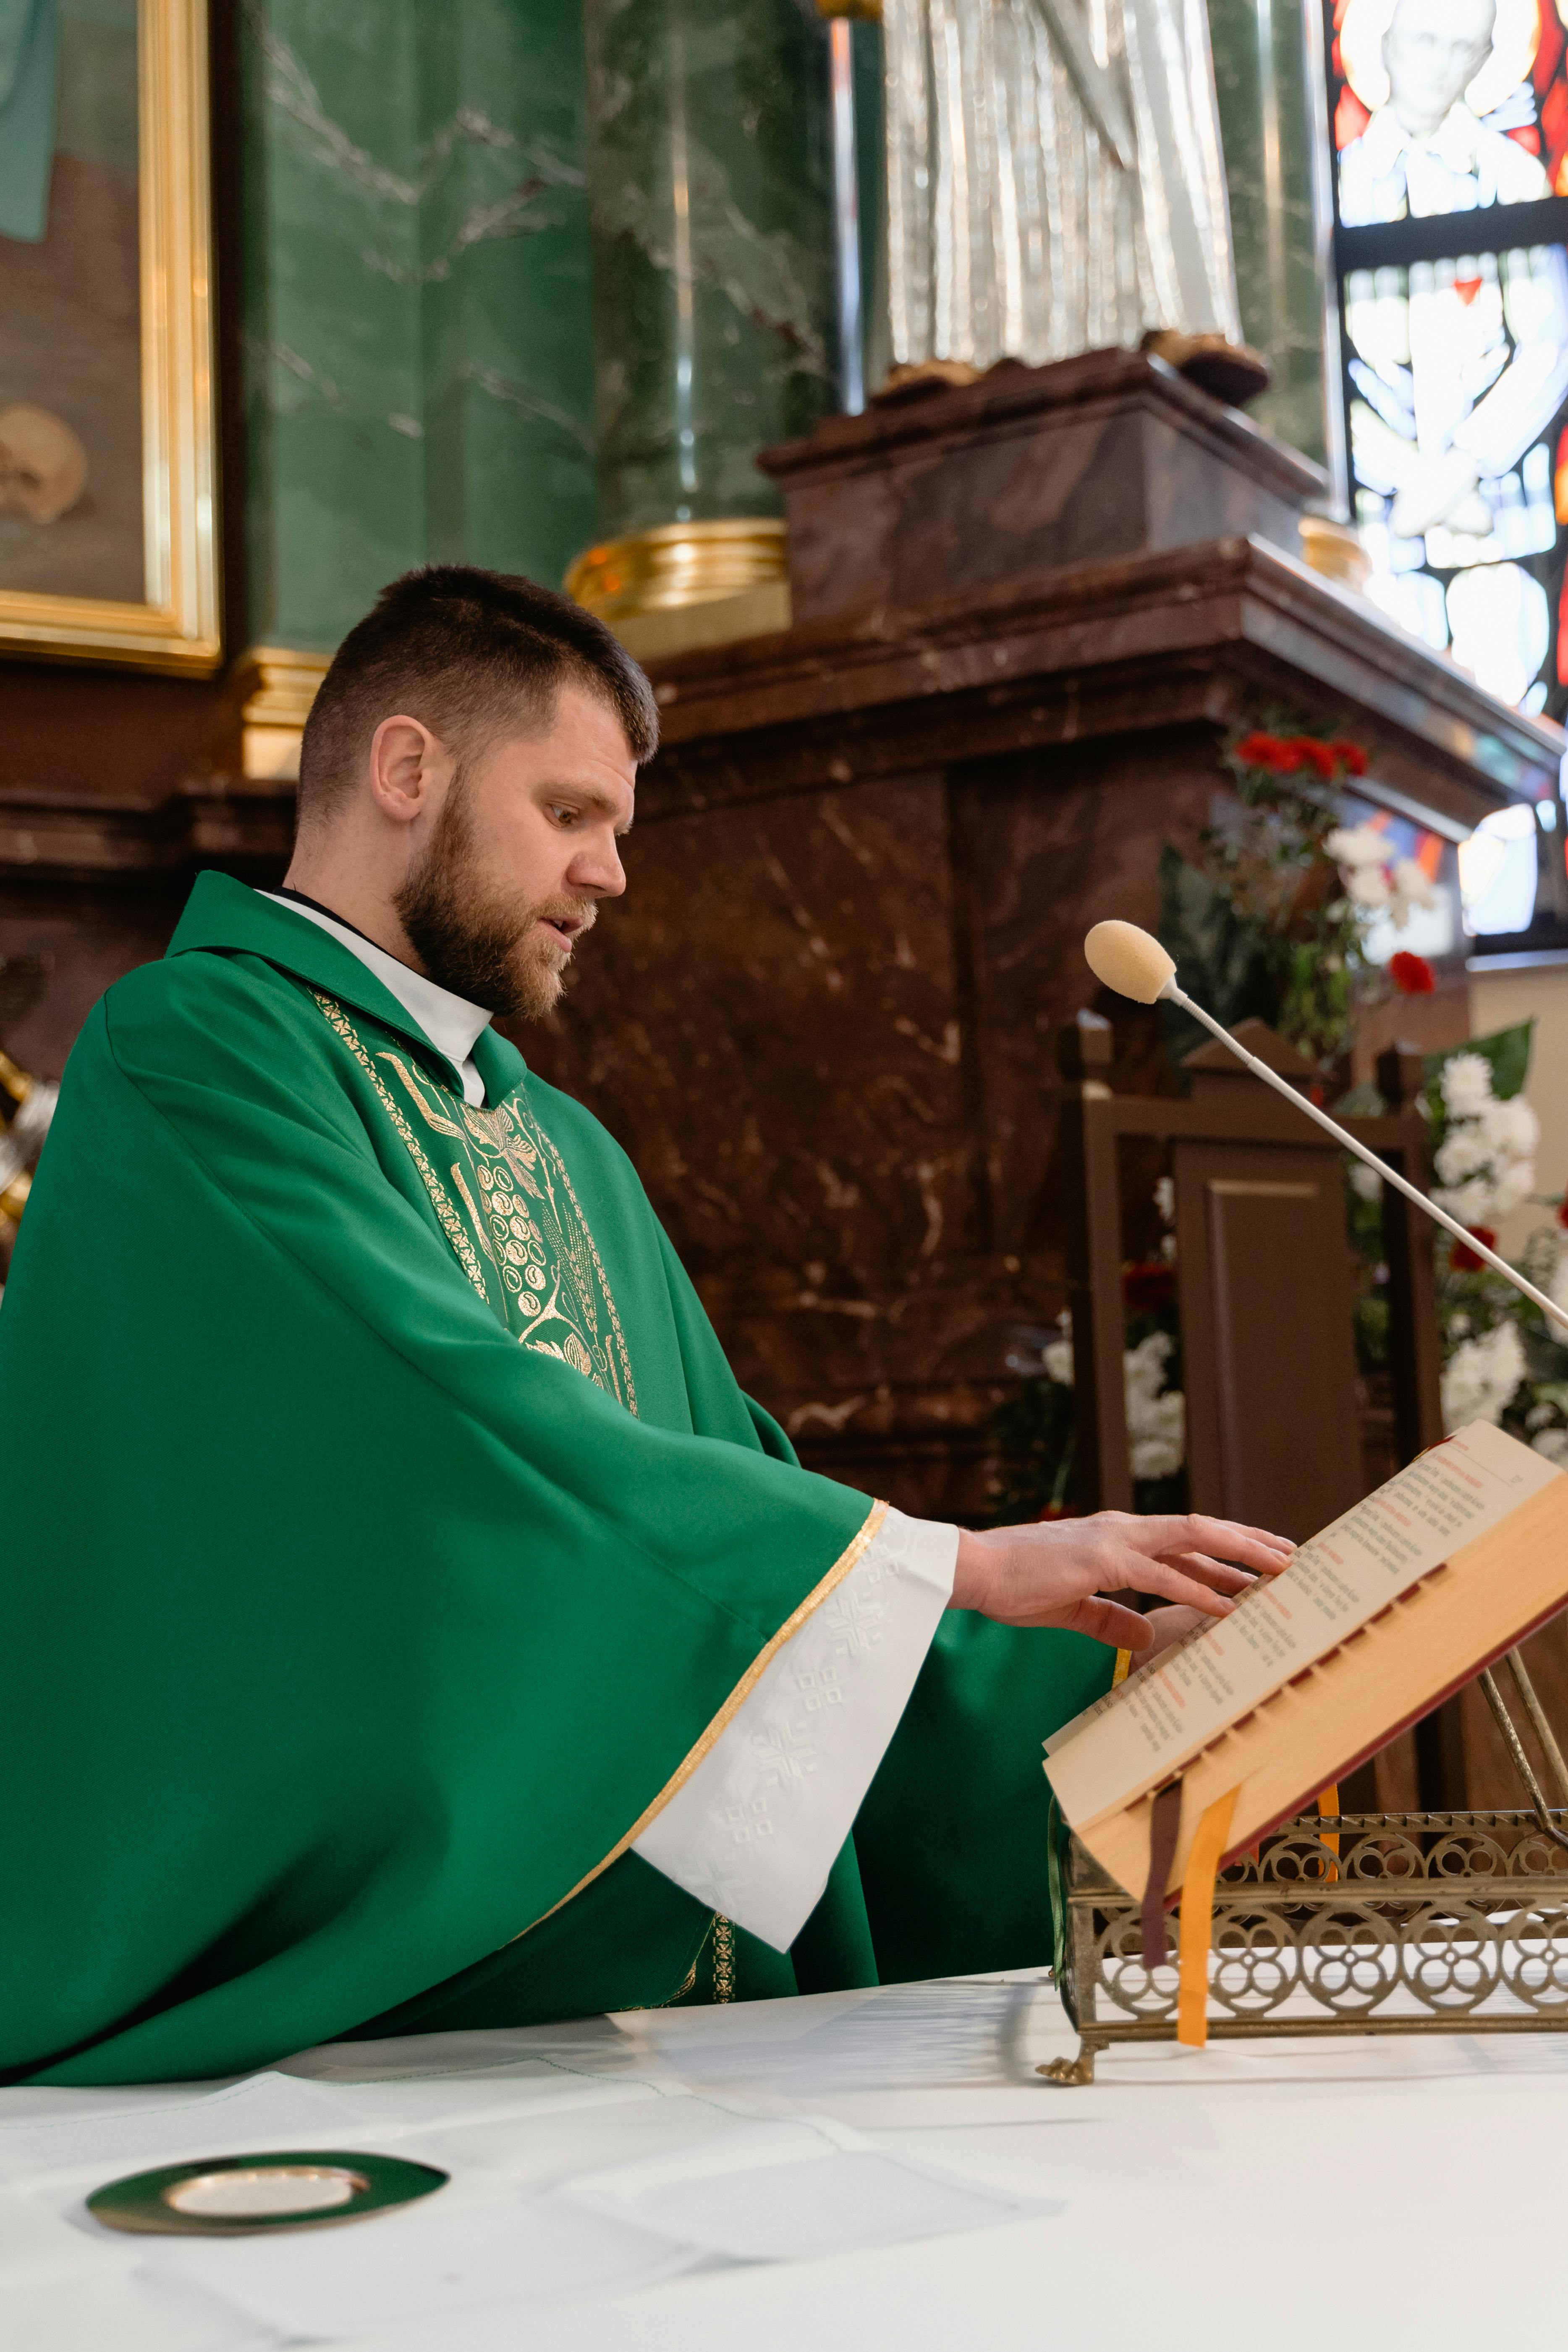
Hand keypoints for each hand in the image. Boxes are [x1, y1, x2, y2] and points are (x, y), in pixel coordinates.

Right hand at [949, 1511, 1293, 1649]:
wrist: (977, 1570)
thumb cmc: (1017, 1586)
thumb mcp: (1073, 1607)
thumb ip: (1110, 1617)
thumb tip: (1144, 1632)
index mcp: (1117, 1538)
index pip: (1183, 1542)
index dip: (1224, 1553)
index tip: (1259, 1564)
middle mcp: (1124, 1530)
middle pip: (1200, 1530)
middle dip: (1248, 1543)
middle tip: (1290, 1557)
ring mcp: (1115, 1540)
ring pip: (1192, 1538)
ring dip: (1238, 1552)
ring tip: (1278, 1568)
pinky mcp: (1103, 1560)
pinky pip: (1161, 1575)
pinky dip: (1198, 1589)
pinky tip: (1227, 1604)